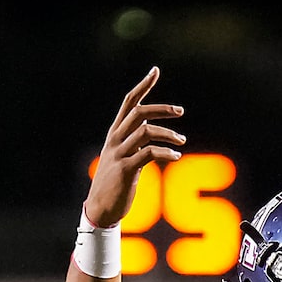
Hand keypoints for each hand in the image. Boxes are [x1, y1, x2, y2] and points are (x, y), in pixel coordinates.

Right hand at [84, 68, 185, 229]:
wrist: (100, 210)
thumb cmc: (113, 184)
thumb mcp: (121, 158)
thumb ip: (134, 142)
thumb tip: (152, 131)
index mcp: (114, 134)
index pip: (128, 103)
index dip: (143, 85)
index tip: (155, 71)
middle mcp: (115, 140)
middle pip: (139, 112)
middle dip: (162, 109)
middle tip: (180, 112)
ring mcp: (119, 154)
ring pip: (146, 131)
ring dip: (168, 134)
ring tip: (181, 141)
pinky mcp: (126, 169)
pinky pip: (150, 153)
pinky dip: (166, 153)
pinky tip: (176, 157)